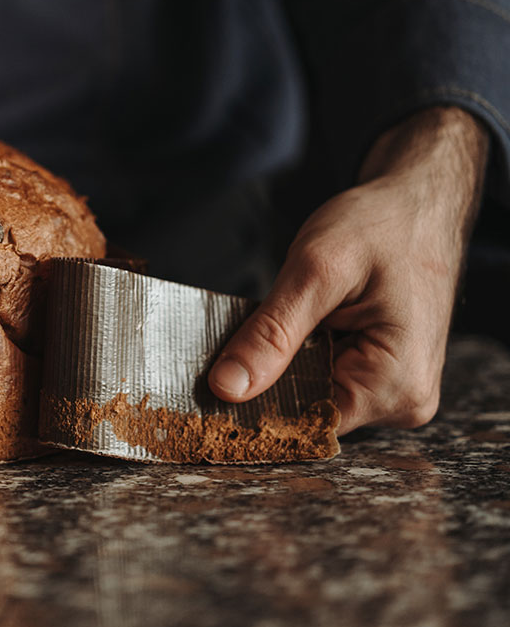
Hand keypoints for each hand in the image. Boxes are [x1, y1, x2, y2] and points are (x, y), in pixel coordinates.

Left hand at [209, 106, 487, 433]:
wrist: (417, 203)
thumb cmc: (380, 225)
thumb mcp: (316, 272)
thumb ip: (272, 333)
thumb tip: (227, 387)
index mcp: (396, 386)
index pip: (305, 423)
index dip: (254, 404)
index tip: (208, 384)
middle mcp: (403, 401)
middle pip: (307, 411)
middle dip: (267, 379)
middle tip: (232, 341)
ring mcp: (394, 391)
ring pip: (311, 394)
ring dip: (282, 365)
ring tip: (271, 325)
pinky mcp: (381, 376)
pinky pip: (325, 378)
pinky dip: (299, 356)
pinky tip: (292, 328)